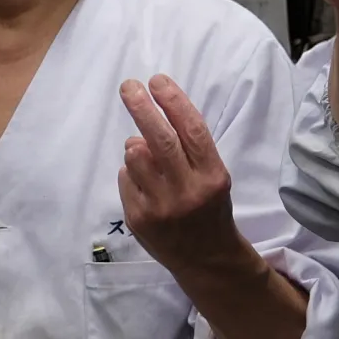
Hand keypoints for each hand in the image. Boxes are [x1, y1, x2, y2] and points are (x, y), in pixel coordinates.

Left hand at [118, 75, 248, 271]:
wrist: (206, 258)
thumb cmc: (210, 207)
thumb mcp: (213, 176)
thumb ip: (187, 152)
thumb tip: (143, 131)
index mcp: (212, 176)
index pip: (192, 130)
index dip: (173, 101)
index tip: (157, 80)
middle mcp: (187, 191)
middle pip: (160, 139)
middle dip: (141, 107)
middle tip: (129, 87)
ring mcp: (161, 207)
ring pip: (135, 157)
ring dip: (136, 148)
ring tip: (146, 156)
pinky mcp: (139, 219)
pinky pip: (125, 179)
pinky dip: (132, 174)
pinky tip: (146, 187)